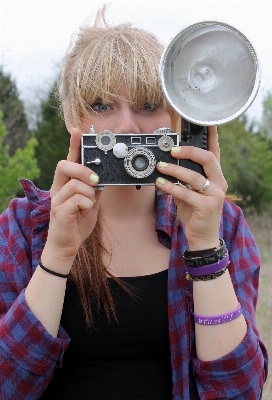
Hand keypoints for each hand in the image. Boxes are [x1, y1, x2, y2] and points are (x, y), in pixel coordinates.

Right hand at [41, 128, 101, 272]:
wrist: (67, 245)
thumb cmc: (77, 221)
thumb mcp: (91, 202)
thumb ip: (94, 188)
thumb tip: (104, 175)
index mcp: (66, 184)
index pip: (69, 159)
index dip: (73, 144)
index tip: (78, 131)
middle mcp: (58, 189)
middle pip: (65, 165)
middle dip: (83, 170)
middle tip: (95, 180)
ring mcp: (57, 200)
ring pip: (74, 184)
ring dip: (89, 193)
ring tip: (90, 203)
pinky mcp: (59, 212)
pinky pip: (76, 200)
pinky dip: (87, 203)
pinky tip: (86, 210)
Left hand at [155, 126, 226, 249]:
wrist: (202, 237)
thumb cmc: (195, 212)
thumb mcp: (190, 192)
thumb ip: (183, 179)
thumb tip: (166, 165)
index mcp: (216, 177)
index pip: (214, 153)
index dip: (211, 138)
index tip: (206, 125)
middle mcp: (219, 184)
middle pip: (207, 159)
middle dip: (188, 151)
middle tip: (172, 150)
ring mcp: (215, 195)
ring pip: (193, 176)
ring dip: (174, 170)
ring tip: (160, 167)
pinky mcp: (207, 206)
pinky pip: (186, 193)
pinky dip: (171, 187)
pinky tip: (160, 184)